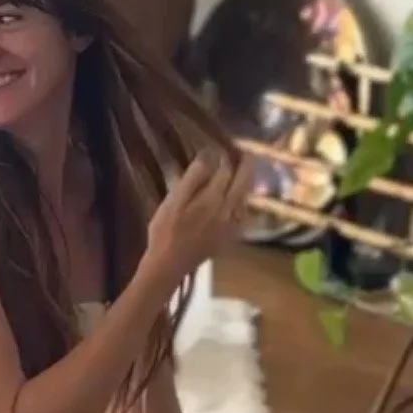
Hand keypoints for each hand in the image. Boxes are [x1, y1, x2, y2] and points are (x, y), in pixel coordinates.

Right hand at [143, 153, 249, 290]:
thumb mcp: (172, 202)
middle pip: (242, 184)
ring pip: (245, 199)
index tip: (222, 148)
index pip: (225, 172)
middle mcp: (227, 210)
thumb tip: (207, 158)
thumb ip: (192, 180)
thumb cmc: (165, 231)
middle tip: (247, 154)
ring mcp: (231, 225)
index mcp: (212, 199)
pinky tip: (241, 203)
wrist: (170, 265)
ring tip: (245, 173)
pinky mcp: (229, 237)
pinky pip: (244, 216)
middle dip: (246, 167)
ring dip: (247, 184)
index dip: (224, 158)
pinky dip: (245, 204)